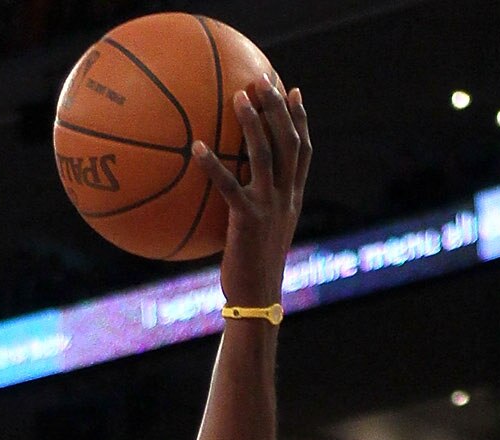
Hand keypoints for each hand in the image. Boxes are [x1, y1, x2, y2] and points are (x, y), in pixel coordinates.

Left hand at [196, 78, 309, 309]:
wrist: (257, 300)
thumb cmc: (253, 271)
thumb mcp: (261, 235)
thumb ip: (255, 208)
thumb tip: (234, 194)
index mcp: (292, 199)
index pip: (303, 151)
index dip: (300, 120)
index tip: (294, 92)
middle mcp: (286, 198)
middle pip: (288, 142)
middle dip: (277, 108)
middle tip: (263, 80)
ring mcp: (270, 207)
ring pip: (265, 154)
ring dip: (253, 123)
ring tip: (238, 97)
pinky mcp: (248, 220)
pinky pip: (229, 185)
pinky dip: (213, 165)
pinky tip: (196, 148)